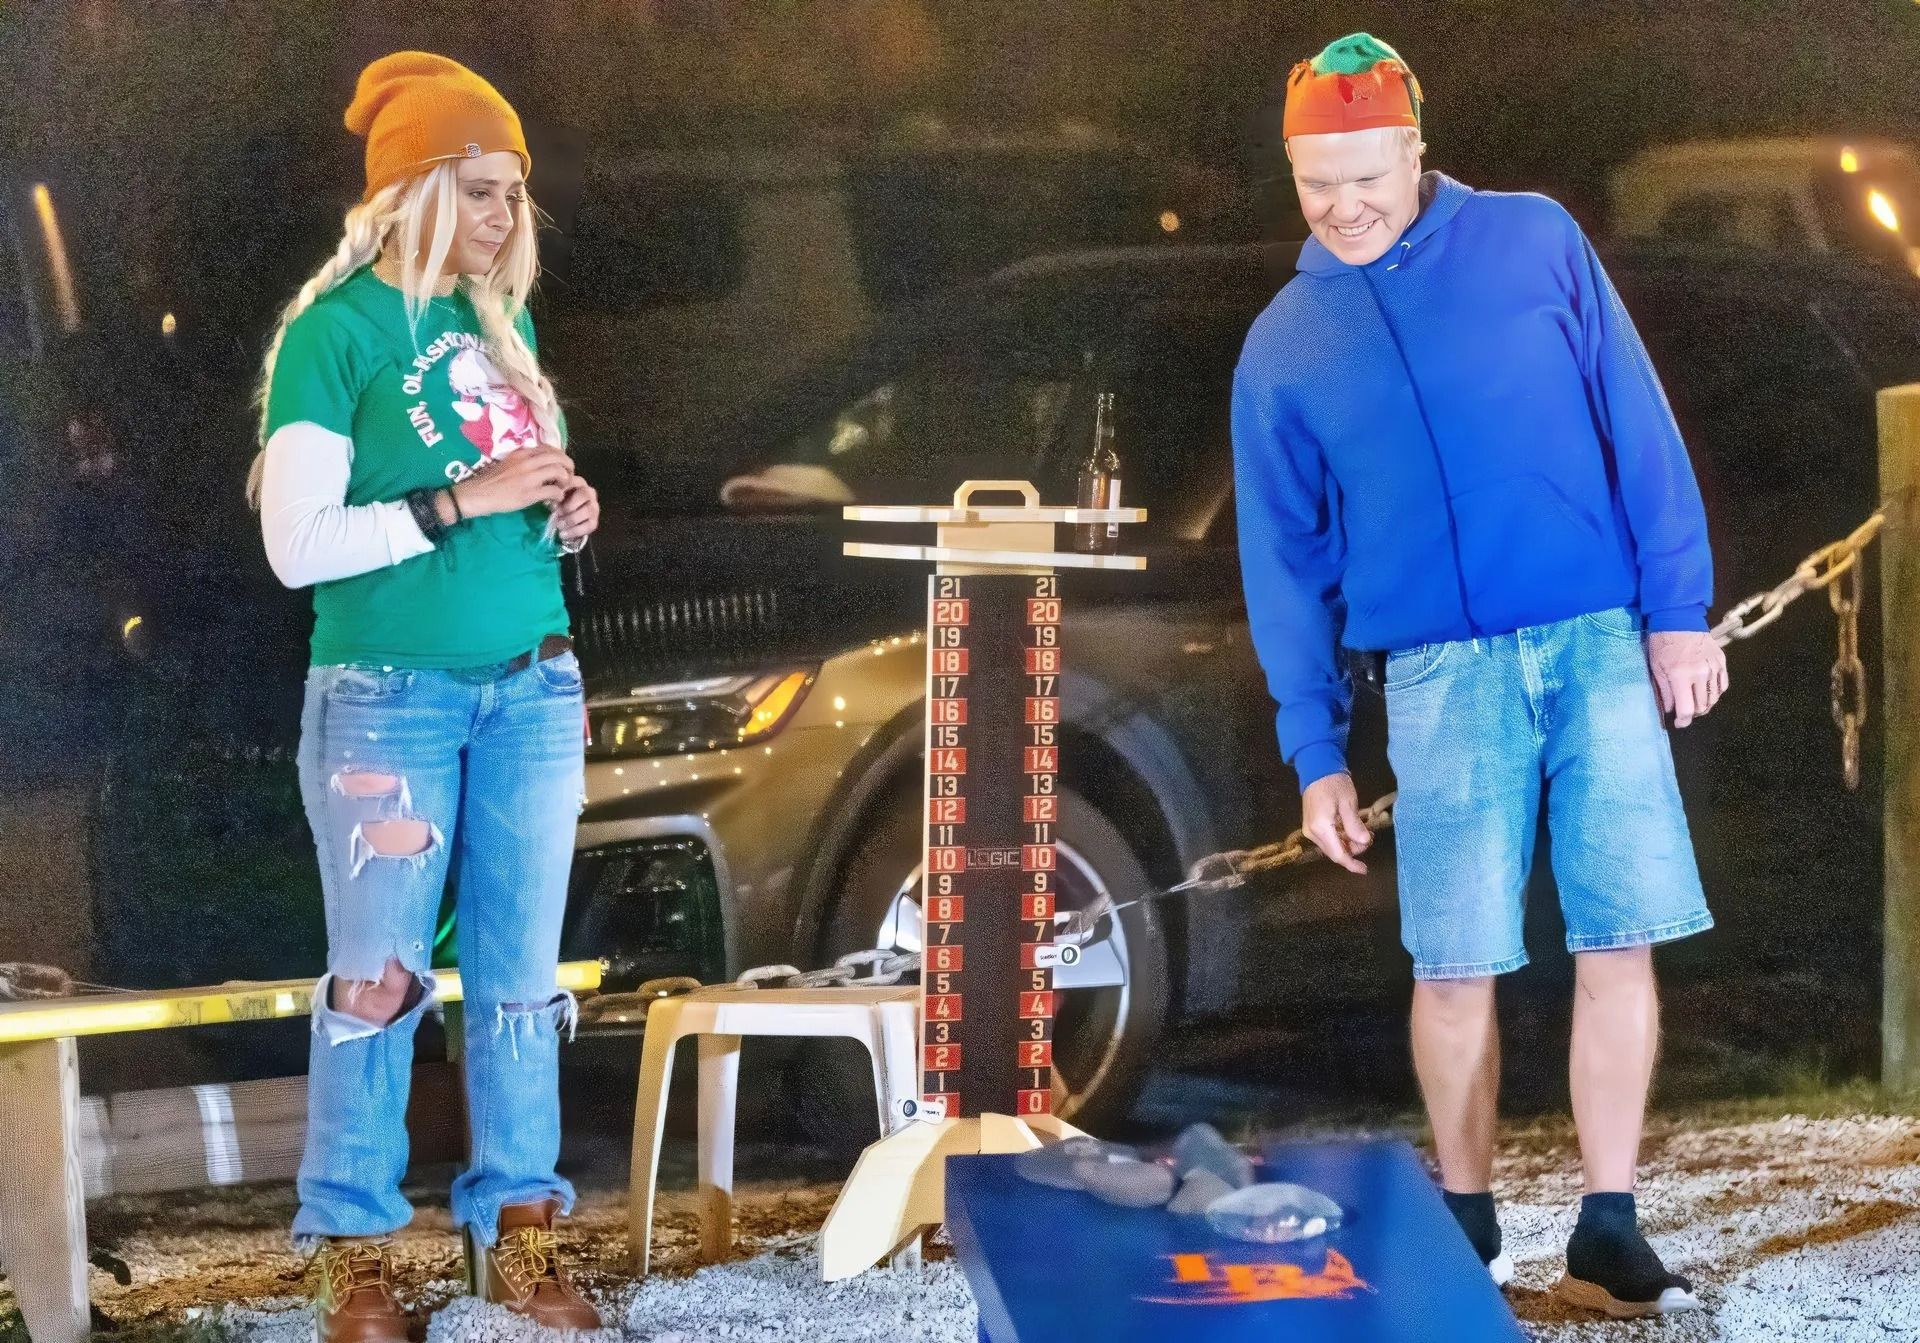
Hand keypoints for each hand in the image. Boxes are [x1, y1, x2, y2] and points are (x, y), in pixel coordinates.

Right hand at [449, 446, 572, 519]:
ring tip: (562, 487)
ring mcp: (529, 477)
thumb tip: (540, 463)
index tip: (561, 466)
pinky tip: (556, 499)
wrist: (478, 494)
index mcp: (522, 453)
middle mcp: (527, 461)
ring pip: (559, 471)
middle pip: (559, 457)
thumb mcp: (509, 463)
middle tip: (568, 476)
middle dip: (569, 466)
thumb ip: (525, 460)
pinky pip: (554, 491)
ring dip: (566, 480)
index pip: (550, 448)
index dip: (560, 457)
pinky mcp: (530, 493)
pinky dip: (559, 495)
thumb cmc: (492, 481)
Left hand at [556, 473, 599, 543]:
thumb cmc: (558, 504)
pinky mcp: (594, 521)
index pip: (573, 481)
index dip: (562, 490)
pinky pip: (589, 525)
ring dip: (572, 519)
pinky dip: (575, 531)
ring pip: (588, 510)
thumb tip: (549, 499)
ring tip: (559, 525)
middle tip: (556, 514)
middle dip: (569, 505)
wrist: (566, 520)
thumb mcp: (553, 496)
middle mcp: (589, 492)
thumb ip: (552, 494)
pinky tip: (563, 534)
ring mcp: (594, 507)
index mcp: (577, 483)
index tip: (551, 500)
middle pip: (584, 494)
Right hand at [1302, 771, 1371, 874]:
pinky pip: (1327, 839)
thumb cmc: (1334, 784)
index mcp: (1321, 827)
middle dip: (1353, 850)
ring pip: (1331, 847)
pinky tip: (1351, 830)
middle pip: (1335, 852)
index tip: (1365, 869)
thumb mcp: (1348, 803)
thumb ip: (1355, 825)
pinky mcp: (1311, 826)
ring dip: (1348, 844)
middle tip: (1368, 836)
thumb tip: (1364, 842)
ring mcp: (1309, 830)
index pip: (1337, 854)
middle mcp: (1312, 832)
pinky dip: (1341, 839)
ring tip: (1362, 832)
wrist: (1317, 770)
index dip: (1352, 864)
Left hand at [1647, 630, 1728, 727]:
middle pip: (1702, 706)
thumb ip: (1664, 692)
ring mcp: (1714, 667)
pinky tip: (1705, 693)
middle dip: (1692, 714)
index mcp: (1681, 676)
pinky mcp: (1721, 661)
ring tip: (1694, 704)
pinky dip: (1715, 693)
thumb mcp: (1656, 668)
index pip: (1686, 709)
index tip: (1678, 723)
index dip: (1682, 721)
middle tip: (1684, 712)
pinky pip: (1722, 685)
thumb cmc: (1662, 643)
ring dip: (1704, 705)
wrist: (1679, 619)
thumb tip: (1670, 710)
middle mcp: (1701, 674)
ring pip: (1714, 698)